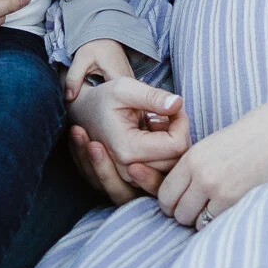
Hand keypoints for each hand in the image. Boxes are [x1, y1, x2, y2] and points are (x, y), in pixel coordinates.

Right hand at [67, 73, 188, 201]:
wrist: (85, 113)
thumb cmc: (104, 99)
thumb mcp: (124, 88)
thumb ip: (152, 96)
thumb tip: (178, 103)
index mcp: (127, 150)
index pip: (177, 145)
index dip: (182, 123)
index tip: (173, 107)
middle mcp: (128, 171)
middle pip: (177, 159)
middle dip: (179, 133)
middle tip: (167, 113)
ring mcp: (131, 178)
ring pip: (172, 167)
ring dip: (173, 144)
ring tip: (157, 124)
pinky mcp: (135, 178)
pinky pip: (163, 170)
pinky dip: (166, 153)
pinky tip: (155, 135)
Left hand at [156, 72, 267, 228]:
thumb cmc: (252, 135)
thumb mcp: (214, 144)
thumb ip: (197, 167)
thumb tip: (183, 192)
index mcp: (192, 156)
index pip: (164, 193)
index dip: (170, 203)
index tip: (181, 204)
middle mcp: (200, 172)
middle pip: (176, 211)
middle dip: (184, 215)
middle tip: (198, 212)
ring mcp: (217, 187)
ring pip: (192, 221)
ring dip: (200, 221)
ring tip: (214, 213)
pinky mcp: (236, 199)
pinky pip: (213, 223)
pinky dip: (217, 224)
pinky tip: (229, 214)